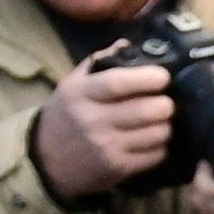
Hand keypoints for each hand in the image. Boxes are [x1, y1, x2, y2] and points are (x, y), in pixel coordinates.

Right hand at [30, 58, 177, 197]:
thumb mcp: (73, 84)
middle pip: (145, 110)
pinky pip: (155, 155)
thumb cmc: (66, 115)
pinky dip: (161, 146)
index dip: (147, 78)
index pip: (118, 83)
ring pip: (156, 133)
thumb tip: (127, 44)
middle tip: (166, 101)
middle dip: (165, 104)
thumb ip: (99, 62)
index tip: (163, 76)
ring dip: (166, 125)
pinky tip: (153, 140)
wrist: (47, 159)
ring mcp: (106, 147)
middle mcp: (92, 120)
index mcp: (80, 94)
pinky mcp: (118, 168)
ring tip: (161, 121)